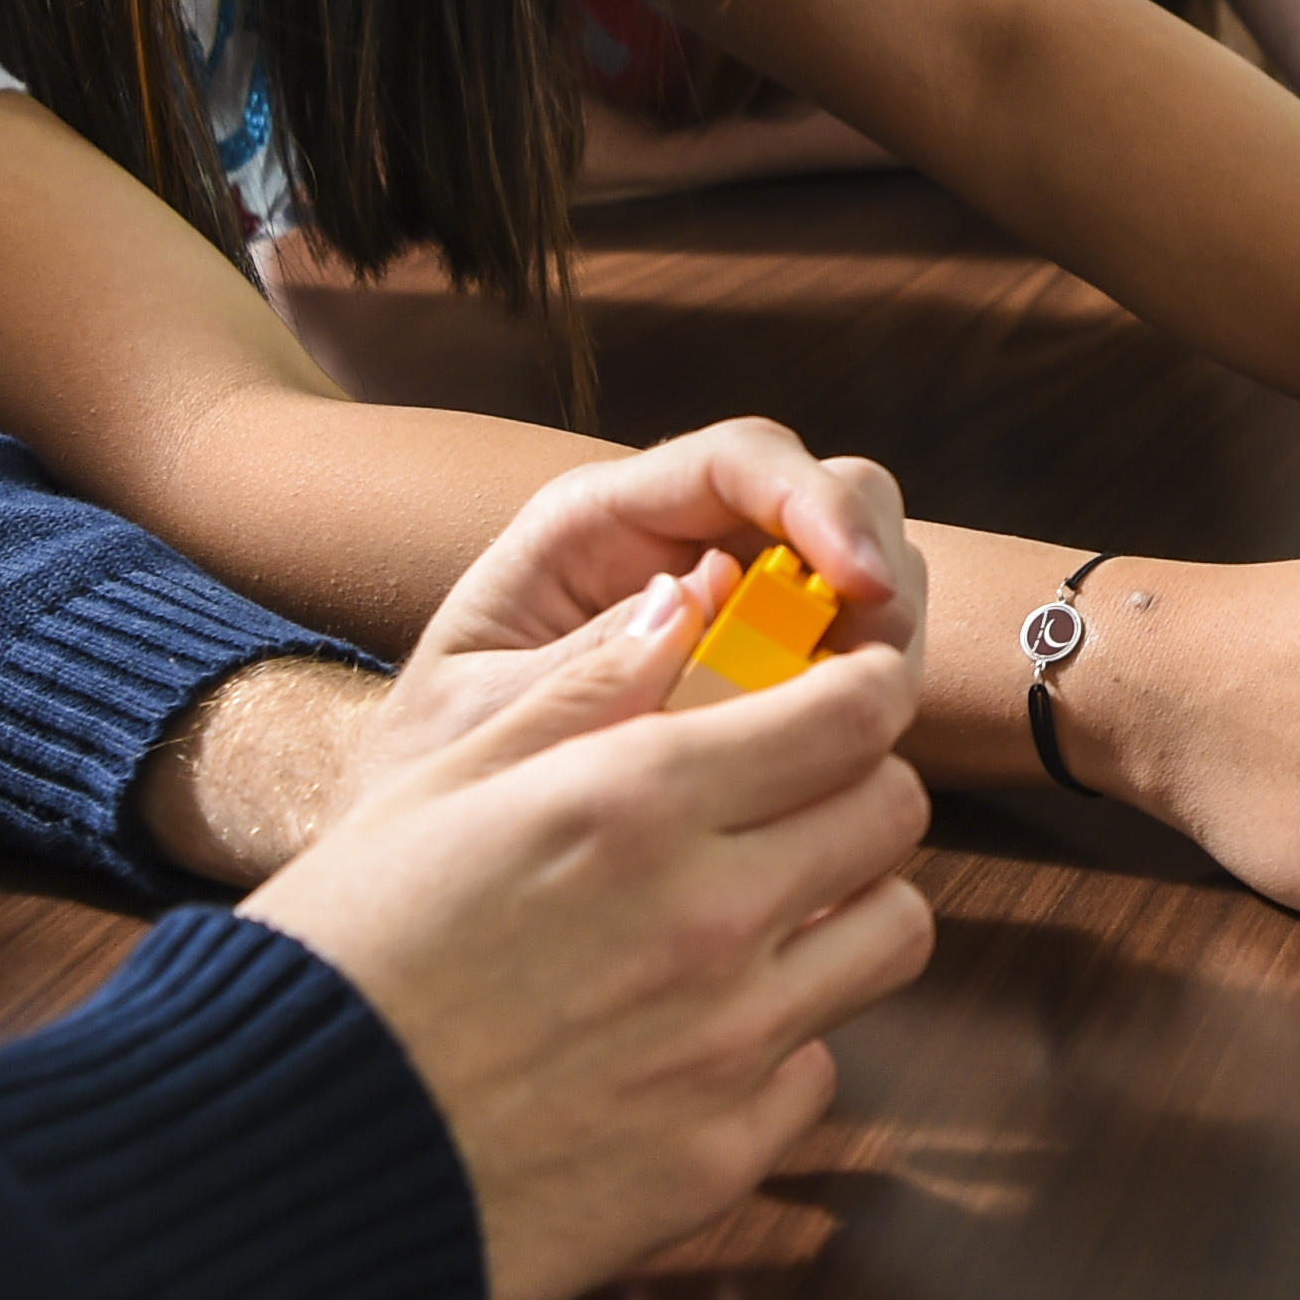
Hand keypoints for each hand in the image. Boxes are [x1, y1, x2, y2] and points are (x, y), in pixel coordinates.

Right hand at [243, 569, 935, 1299]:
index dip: (859, 693)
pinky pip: (818, 1068)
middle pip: (896, 811)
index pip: (856, 710)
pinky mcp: (721, 1156)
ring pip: (894, 934)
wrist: (269, 1166)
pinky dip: (776, 1049)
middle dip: (856, 792)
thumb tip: (684, 603)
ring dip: (842, 915)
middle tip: (790, 809)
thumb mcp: (432, 785)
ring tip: (755, 923)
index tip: (842, 699)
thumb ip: (580, 690)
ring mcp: (727, 1043)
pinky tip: (688, 1045)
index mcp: (638, 800)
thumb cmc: (334, 957)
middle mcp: (709, 914)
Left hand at [345, 424, 928, 810]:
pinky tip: (839, 746)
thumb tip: (705, 597)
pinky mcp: (761, 665)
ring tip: (855, 718)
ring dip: (880, 633)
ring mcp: (732, 600)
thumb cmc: (435, 763)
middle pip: (828, 492)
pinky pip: (845, 650)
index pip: (739, 459)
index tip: (863, 583)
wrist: (420, 840)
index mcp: (598, 520)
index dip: (817, 505)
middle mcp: (678, 540)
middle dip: (873, 563)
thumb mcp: (482, 716)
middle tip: (877, 664)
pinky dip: (864, 687)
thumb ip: (583, 662)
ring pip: (860, 566)